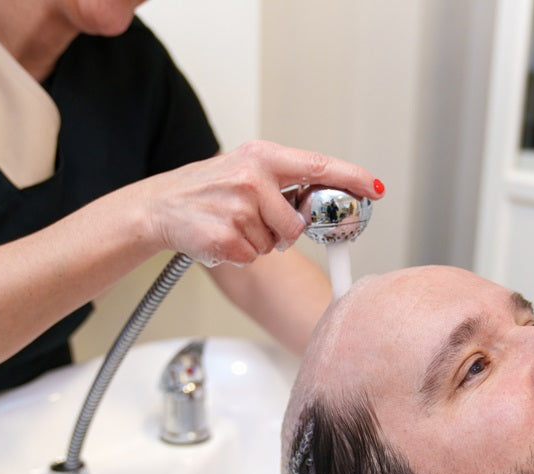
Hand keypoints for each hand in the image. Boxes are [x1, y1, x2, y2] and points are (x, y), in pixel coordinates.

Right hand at [134, 140, 383, 265]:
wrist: (159, 207)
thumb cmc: (206, 189)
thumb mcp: (245, 169)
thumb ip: (282, 181)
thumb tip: (319, 203)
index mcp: (261, 157)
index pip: (318, 165)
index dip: (351, 178)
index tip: (374, 188)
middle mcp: (251, 179)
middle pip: (296, 223)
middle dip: (281, 231)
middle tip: (254, 221)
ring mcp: (237, 208)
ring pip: (273, 244)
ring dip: (256, 243)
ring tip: (231, 226)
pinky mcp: (225, 238)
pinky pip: (251, 258)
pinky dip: (239, 255)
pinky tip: (220, 239)